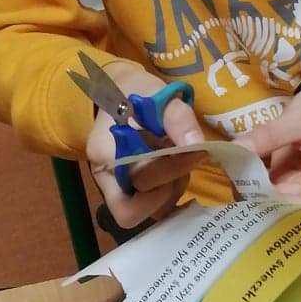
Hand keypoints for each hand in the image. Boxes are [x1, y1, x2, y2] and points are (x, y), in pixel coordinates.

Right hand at [85, 60, 205, 229]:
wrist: (124, 93)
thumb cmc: (138, 92)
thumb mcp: (158, 94)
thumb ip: (177, 117)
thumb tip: (195, 144)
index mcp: (105, 155)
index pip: (133, 192)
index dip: (167, 174)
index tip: (192, 151)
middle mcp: (108, 179)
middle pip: (144, 204)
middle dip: (174, 179)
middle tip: (189, 153)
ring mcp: (119, 189)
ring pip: (153, 209)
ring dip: (175, 186)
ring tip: (179, 157)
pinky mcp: (134, 190)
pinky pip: (157, 205)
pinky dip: (173, 188)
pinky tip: (177, 166)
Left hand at [235, 70, 300, 208]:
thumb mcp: (299, 117)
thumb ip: (269, 135)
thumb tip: (236, 150)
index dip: (278, 210)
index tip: (248, 205)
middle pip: (290, 205)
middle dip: (262, 202)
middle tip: (230, 200)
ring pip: (277, 196)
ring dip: (255, 194)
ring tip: (227, 191)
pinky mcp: (292, 173)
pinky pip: (271, 182)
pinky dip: (255, 180)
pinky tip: (234, 179)